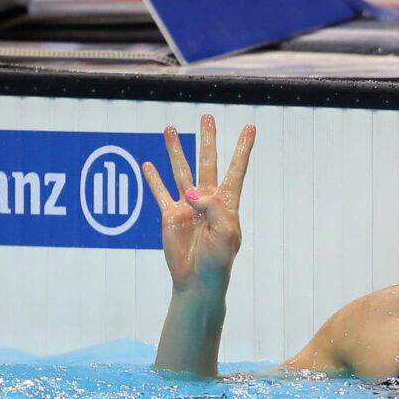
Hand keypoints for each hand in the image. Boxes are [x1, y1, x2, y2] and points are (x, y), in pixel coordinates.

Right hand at [143, 114, 254, 297]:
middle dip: (208, 140)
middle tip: (207, 117)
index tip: (250, 128)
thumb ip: (212, 208)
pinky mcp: (170, 216)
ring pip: (181, 171)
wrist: (198, 281)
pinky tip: (148, 164)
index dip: (243, 149)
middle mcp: (207, 200)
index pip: (236, 169)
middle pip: (207, 162)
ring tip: (170, 128)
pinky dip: (153, 179)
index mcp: (227, 203)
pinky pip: (160, 193)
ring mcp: (187, 206)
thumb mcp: (225, 233)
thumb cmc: (218, 260)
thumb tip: (189, 192)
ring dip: (176, 150)